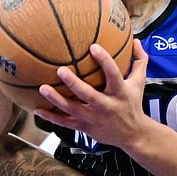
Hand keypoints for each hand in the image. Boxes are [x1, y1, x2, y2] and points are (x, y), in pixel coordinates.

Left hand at [33, 39, 150, 148]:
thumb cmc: (133, 104)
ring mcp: (94, 118)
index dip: (104, 61)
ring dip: (56, 99)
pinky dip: (50, 117)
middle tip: (60, 70)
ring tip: (43, 87)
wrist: (133, 135)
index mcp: (119, 92)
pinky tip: (37, 109)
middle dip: (74, 83)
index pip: (113, 74)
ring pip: (72, 109)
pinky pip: (65, 122)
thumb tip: (136, 40)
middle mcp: (106, 106)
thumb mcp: (140, 82)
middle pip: (88, 95)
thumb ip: (139, 60)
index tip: (93, 47)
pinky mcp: (84, 128)